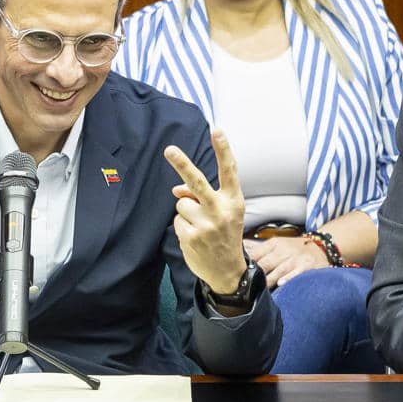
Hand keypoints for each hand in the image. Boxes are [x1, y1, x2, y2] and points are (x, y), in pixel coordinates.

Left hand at [164, 130, 248, 295]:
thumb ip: (202, 196)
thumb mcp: (222, 213)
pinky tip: (195, 237)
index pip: (229, 171)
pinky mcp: (192, 237)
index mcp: (234, 201)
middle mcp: (221, 211)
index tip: (217, 130)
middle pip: (197, 182)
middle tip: (168, 149)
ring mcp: (206, 225)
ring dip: (186, 213)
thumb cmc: (224, 234)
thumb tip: (176, 190)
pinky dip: (183, 227)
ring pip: (182, 204)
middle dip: (182, 164)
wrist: (228, 270)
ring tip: (200, 227)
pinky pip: (177, 221)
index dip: (223, 150)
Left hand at [245, 235, 328, 287]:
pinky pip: (296, 273)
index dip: (244, 263)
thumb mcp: (275, 243)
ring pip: (279, 270)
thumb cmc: (294, 248)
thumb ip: (256, 247)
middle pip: (265, 263)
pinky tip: (282, 284)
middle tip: (242, 285)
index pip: (255, 254)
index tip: (233, 271)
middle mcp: (283, 252)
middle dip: (254, 273)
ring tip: (258, 289)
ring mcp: (295, 260)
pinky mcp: (306, 267)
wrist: (321, 246)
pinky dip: (289, 278)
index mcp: (273, 245)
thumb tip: (237, 246)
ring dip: (268, 279)